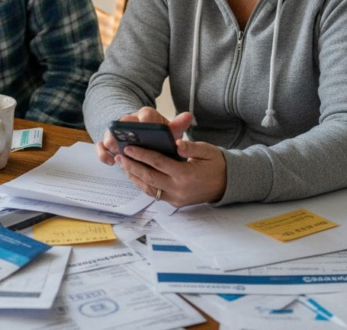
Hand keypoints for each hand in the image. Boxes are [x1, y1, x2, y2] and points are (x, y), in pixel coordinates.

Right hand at [96, 106, 183, 165]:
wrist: (144, 136)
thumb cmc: (159, 136)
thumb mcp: (170, 132)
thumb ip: (177, 126)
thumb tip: (188, 116)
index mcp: (146, 116)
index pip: (146, 114)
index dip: (146, 122)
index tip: (146, 129)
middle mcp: (129, 121)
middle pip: (124, 123)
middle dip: (125, 134)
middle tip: (128, 145)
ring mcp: (117, 132)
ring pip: (111, 134)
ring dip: (113, 144)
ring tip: (118, 156)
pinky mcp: (108, 142)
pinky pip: (102, 145)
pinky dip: (103, 153)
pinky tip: (110, 162)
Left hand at [113, 111, 227, 206]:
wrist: (227, 184)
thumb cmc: (216, 164)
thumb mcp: (207, 150)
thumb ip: (190, 147)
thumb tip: (176, 143)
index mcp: (186, 174)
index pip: (158, 163)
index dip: (141, 155)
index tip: (128, 148)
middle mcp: (179, 189)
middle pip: (149, 178)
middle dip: (132, 166)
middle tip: (119, 156)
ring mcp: (176, 198)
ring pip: (149, 189)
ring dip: (134, 177)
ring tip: (123, 164)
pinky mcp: (175, 203)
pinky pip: (155, 194)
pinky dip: (143, 184)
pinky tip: (135, 175)